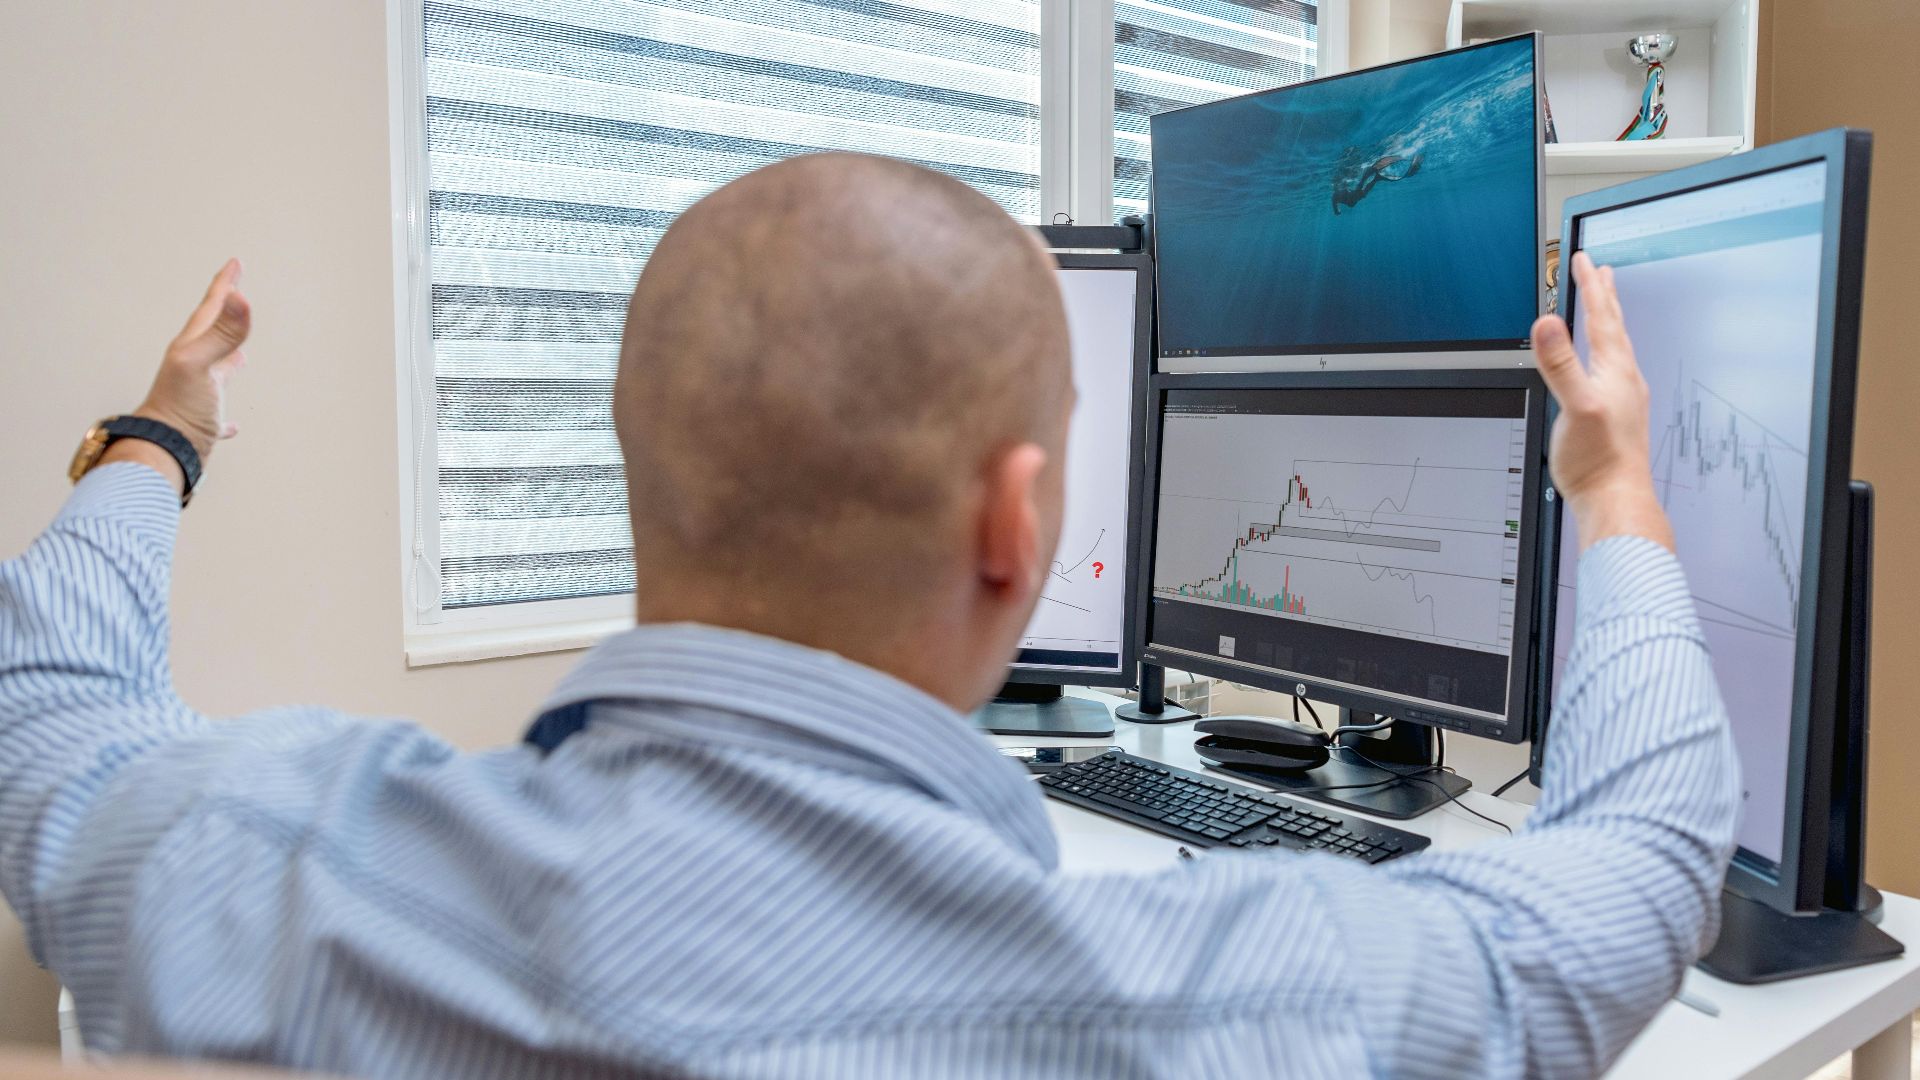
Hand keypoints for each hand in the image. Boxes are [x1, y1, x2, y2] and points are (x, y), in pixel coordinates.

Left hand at [131, 259, 251, 461]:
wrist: (163, 450)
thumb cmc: (179, 408)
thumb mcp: (200, 363)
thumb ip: (222, 332)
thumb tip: (240, 298)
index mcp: (191, 348)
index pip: (211, 309)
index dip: (224, 286)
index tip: (235, 264)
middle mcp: (194, 366)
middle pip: (212, 332)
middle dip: (225, 312)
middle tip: (234, 293)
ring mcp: (198, 393)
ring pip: (217, 367)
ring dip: (228, 355)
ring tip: (240, 349)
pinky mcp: (203, 421)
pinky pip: (217, 411)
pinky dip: (227, 415)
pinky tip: (234, 424)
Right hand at [1531, 252, 1674, 552]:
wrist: (1616, 499)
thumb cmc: (1598, 459)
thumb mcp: (1575, 405)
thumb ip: (1560, 364)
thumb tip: (1546, 322)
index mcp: (1615, 371)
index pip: (1601, 318)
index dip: (1590, 287)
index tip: (1583, 260)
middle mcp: (1623, 380)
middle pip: (1613, 327)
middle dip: (1604, 297)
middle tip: (1600, 271)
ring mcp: (1622, 398)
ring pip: (1615, 348)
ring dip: (1608, 323)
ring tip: (1605, 310)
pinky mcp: (1616, 417)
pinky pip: (1613, 370)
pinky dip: (1606, 353)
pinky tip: (1602, 367)